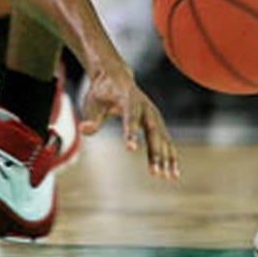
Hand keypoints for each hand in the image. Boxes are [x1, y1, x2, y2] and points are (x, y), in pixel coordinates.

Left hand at [81, 65, 178, 179]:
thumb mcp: (93, 103)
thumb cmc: (103, 92)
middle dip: (155, 153)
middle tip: (155, 173)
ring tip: (167, 178)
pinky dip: (170, 156)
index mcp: (129, 100)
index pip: (130, 117)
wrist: (116, 78)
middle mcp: (146, 108)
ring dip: (166, 158)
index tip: (130, 148)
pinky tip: (173, 173)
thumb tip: (85, 130)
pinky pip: (166, 141)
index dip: (131, 132)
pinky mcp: (157, 123)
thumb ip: (92, 117)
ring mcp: (154, 115)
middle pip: (153, 131)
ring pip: (162, 138)